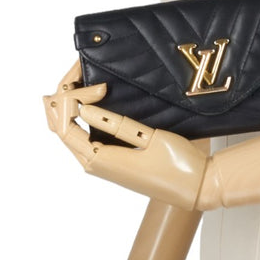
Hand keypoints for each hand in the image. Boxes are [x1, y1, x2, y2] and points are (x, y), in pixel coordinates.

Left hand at [43, 62, 211, 207]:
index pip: (65, 126)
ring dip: (70, 108)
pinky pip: (85, 138)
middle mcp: (93, 164)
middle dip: (63, 100)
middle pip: (62, 129)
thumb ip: (116, 124)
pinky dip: (80, 119)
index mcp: (98, 160)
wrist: (196, 188)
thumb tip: (83, 109)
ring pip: (71, 133)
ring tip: (76, 82)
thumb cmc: (176, 165)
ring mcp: (101, 164)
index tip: (100, 86)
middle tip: (76, 72)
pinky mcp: (111, 161)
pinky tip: (85, 104)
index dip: (73, 100)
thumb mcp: (148, 138)